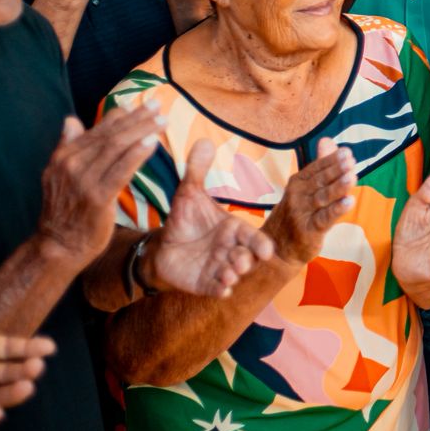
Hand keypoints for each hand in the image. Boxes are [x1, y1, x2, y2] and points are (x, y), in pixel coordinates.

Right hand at [37, 103, 163, 266]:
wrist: (58, 246)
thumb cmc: (66, 210)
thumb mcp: (59, 174)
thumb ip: (68, 146)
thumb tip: (71, 119)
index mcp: (64, 155)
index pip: (98, 129)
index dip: (122, 114)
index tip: (142, 103)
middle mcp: (71, 163)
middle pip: (111, 134)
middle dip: (137, 117)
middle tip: (159, 105)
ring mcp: (83, 180)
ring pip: (117, 147)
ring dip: (143, 130)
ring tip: (163, 120)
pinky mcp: (96, 197)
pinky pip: (121, 170)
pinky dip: (138, 154)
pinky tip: (154, 143)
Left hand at [143, 140, 275, 296]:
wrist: (163, 248)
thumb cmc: (183, 220)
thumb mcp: (188, 194)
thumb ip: (197, 171)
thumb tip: (202, 140)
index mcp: (233, 229)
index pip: (251, 236)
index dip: (259, 243)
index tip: (267, 250)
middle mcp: (230, 250)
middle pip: (246, 257)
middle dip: (246, 260)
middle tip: (241, 261)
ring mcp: (219, 268)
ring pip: (233, 274)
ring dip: (234, 275)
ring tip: (231, 274)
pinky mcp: (205, 283)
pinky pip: (216, 289)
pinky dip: (221, 290)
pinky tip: (222, 289)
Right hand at [262, 139, 356, 265]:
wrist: (278, 250)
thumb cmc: (297, 214)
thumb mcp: (306, 188)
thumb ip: (320, 165)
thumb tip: (328, 139)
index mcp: (298, 182)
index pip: (317, 168)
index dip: (332, 160)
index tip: (347, 152)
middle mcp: (297, 196)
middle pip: (320, 181)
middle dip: (336, 171)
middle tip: (351, 161)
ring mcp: (302, 214)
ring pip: (323, 198)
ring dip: (338, 187)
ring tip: (352, 177)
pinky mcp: (309, 231)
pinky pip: (325, 219)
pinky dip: (337, 210)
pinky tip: (349, 201)